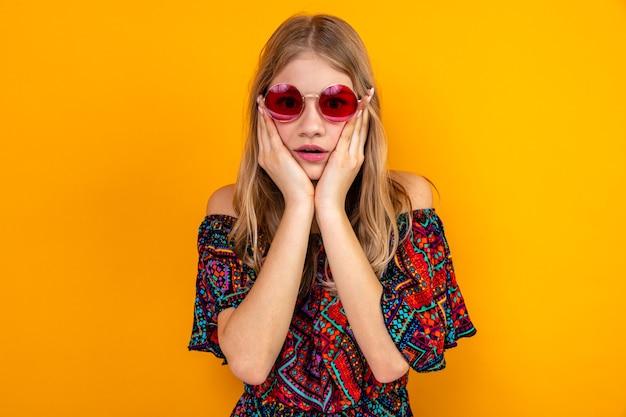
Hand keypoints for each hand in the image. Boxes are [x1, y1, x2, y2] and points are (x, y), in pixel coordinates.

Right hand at [256, 96, 314, 207]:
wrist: (300, 200)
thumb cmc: (301, 188)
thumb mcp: (294, 170)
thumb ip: (292, 159)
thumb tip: (297, 151)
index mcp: (268, 160)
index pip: (264, 137)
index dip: (263, 122)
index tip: (264, 109)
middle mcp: (265, 157)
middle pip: (261, 131)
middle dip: (260, 114)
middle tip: (260, 99)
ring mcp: (269, 156)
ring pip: (263, 129)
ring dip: (262, 113)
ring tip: (261, 100)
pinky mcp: (276, 155)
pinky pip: (270, 133)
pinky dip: (267, 120)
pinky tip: (267, 110)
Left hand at [314, 88, 373, 213]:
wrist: (329, 207)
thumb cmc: (328, 192)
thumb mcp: (334, 173)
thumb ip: (334, 160)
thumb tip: (330, 152)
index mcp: (354, 159)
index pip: (360, 133)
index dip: (363, 117)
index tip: (363, 102)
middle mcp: (356, 156)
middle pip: (363, 127)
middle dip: (366, 109)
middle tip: (369, 92)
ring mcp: (352, 157)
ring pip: (359, 129)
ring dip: (362, 111)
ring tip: (364, 95)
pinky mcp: (344, 159)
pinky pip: (349, 136)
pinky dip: (354, 122)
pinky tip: (355, 110)